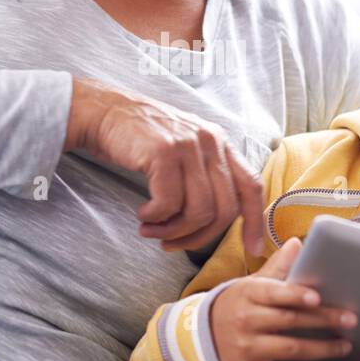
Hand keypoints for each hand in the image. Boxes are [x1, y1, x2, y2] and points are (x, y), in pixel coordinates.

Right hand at [65, 77, 264, 255]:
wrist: (104, 112)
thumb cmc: (141, 140)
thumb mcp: (183, 151)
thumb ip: (203, 178)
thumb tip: (213, 223)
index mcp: (220, 143)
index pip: (251, 186)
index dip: (255, 222)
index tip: (252, 249)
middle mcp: (210, 142)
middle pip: (225, 209)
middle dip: (198, 237)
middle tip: (171, 243)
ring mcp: (189, 145)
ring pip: (199, 211)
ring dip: (173, 230)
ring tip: (151, 229)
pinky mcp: (165, 152)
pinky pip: (170, 203)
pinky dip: (155, 217)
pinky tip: (142, 213)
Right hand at [209, 237, 357, 360]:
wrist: (204, 335)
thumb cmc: (239, 305)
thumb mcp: (252, 284)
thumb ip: (277, 266)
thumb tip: (298, 243)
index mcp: (249, 294)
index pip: (274, 294)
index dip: (296, 296)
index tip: (318, 298)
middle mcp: (246, 321)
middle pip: (289, 321)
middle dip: (322, 321)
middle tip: (349, 320)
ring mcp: (247, 349)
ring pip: (288, 350)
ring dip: (320, 349)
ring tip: (344, 346)